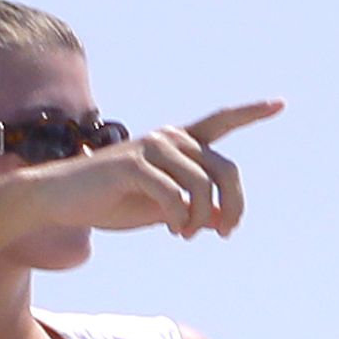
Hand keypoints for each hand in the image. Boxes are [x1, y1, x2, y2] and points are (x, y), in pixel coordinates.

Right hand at [34, 99, 282, 237]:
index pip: (220, 122)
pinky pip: (175, 195)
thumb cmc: (108, 203)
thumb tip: (222, 220)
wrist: (58, 201)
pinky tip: (174, 231)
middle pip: (225, 169)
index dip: (250, 112)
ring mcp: (151, 148)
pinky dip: (181, 218)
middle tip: (225, 232)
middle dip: (234, 204)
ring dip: (202, 218)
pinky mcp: (133, 165)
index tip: (279, 104)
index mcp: (176, 143)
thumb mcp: (158, 209)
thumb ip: (191, 209)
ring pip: (203, 185)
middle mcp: (168, 138)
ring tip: (188, 234)